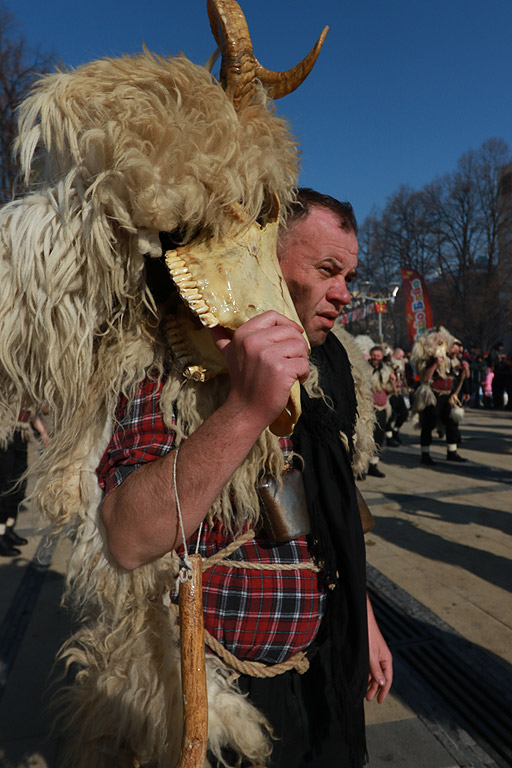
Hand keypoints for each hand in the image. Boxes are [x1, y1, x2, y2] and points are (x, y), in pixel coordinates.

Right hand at [211, 311, 309, 430]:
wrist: (246, 410)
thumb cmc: (243, 382)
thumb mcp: (229, 356)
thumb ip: (222, 339)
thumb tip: (211, 325)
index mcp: (243, 335)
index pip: (272, 316)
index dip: (287, 323)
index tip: (294, 334)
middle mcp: (254, 342)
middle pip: (291, 332)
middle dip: (299, 346)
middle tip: (294, 360)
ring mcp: (267, 355)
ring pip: (300, 346)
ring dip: (302, 360)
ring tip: (293, 371)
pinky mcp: (281, 370)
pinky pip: (304, 363)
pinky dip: (304, 373)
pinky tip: (295, 381)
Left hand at [366, 596, 392, 702]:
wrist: (362, 620)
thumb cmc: (369, 634)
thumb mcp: (371, 655)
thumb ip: (376, 669)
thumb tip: (381, 683)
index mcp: (386, 659)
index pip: (387, 679)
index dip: (384, 691)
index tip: (379, 700)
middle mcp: (382, 658)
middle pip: (380, 677)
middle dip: (375, 689)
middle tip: (368, 698)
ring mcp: (375, 655)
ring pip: (374, 672)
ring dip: (370, 682)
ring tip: (364, 690)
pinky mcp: (369, 652)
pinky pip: (369, 666)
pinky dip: (366, 674)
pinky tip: (361, 678)